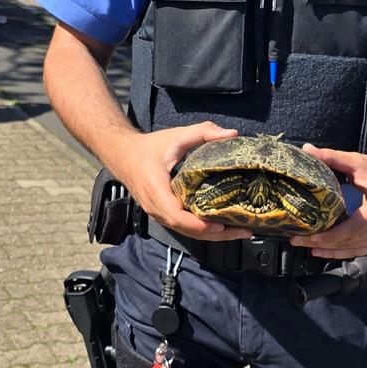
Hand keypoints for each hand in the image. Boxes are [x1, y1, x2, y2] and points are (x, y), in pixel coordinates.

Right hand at [112, 122, 251, 240]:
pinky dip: (202, 230)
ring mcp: (157, 213)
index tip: (220, 225)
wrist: (123, 155)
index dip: (199, 224)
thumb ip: (203, 132)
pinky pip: (182, 227)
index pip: (176, 216)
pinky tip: (221, 227)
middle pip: (186, 230)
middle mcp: (155, 206)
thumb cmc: (150, 146)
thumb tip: (232, 134)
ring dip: (211, 235)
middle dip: (215, 235)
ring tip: (238, 231)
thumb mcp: (176, 136)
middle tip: (243, 231)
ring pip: (185, 232)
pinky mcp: (161, 214)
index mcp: (156, 188)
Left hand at [290, 144, 366, 258]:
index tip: (312, 236)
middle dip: (323, 242)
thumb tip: (306, 149)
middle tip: (297, 240)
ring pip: (353, 248)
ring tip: (305, 245)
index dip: (333, 234)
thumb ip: (331, 156)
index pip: (355, 225)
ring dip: (328, 249)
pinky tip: (322, 251)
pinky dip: (340, 253)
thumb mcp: (356, 161)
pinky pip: (359, 251)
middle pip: (350, 239)